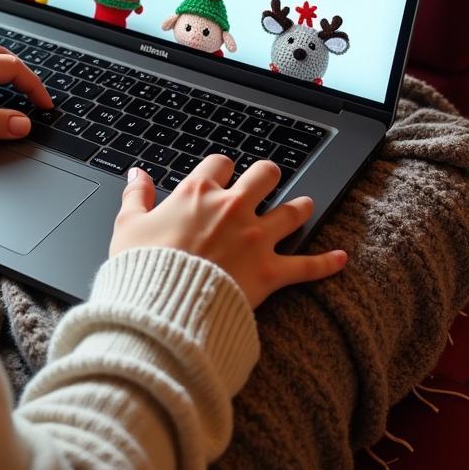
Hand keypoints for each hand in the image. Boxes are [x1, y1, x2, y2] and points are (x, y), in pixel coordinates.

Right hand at [109, 154, 346, 307]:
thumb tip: (137, 173)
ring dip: (300, 207)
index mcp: (197, 193)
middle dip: (267, 176)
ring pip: (291, 211)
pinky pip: (307, 265)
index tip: (220, 175)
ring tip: (305, 205)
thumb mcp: (127, 225)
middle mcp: (232, 208)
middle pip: (264, 175)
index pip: (219, 163)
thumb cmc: (143, 267)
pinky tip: (341, 258)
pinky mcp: (270, 271)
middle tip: (267, 180)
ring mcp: (255, 238)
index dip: (220, 168)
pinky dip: (326, 263)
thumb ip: (136, 195)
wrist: (164, 306)